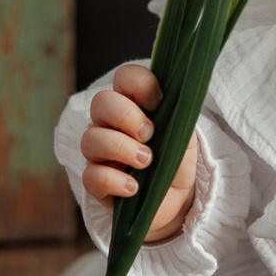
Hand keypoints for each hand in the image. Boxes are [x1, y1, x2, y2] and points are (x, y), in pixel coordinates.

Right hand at [78, 64, 199, 242]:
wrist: (175, 198)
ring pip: (91, 139)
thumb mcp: (184, 134)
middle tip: (149, 134)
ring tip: (146, 161)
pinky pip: (91, 176)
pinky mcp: (96, 182)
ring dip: (121, 148)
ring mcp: (99, 153)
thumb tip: (178, 97)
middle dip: (126, 115)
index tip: (158, 103)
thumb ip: (178, 114)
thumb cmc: (175, 159)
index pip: (124, 77)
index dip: (139, 84)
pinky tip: (134, 188)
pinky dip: (114, 180)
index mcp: (133, 104)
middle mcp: (110, 124)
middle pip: (101, 102)